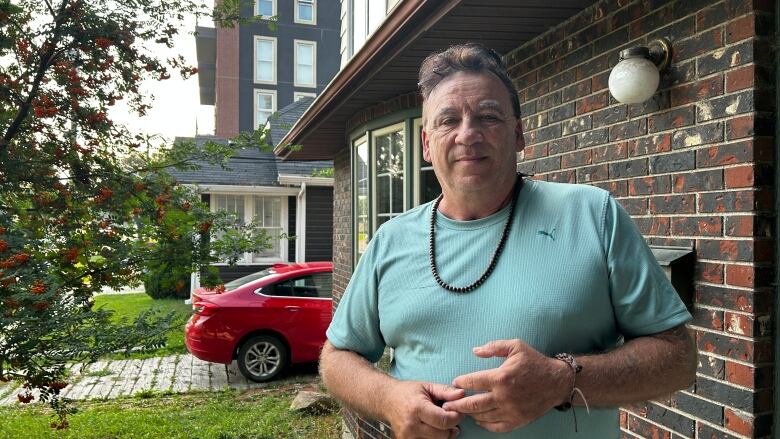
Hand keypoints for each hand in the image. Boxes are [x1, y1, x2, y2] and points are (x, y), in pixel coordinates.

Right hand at [383, 380, 465, 438]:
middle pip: (442, 435)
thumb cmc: (408, 392)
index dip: (456, 417)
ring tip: (441, 423)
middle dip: (451, 427)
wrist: (386, 400)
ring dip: (443, 434)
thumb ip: (445, 391)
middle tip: (451, 418)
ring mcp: (407, 437)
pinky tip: (433, 429)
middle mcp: (411, 425)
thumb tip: (462, 394)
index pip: (443, 420)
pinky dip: (433, 437)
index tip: (458, 412)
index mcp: (417, 408)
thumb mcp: (427, 386)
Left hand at [442, 339, 570, 432]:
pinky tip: (478, 418)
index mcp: (501, 377)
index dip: (461, 383)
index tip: (455, 383)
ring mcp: (511, 411)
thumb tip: (474, 351)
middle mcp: (504, 396)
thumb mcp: (515, 346)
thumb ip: (493, 347)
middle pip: (473, 404)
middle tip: (447, 405)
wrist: (556, 382)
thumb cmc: (535, 362)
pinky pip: (496, 426)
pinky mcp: (517, 420)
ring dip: (469, 414)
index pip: (473, 382)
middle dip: (457, 404)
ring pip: (482, 416)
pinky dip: (484, 424)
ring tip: (460, 411)